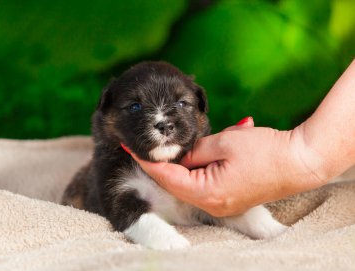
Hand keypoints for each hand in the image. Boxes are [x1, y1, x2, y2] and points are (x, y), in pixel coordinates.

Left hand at [129, 117, 325, 216]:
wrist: (300, 162)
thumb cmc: (264, 150)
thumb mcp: (223, 143)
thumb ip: (194, 150)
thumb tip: (178, 153)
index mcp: (207, 192)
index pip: (167, 176)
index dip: (148, 160)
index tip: (132, 147)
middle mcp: (212, 204)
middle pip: (177, 182)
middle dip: (164, 162)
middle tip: (150, 143)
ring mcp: (221, 204)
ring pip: (190, 184)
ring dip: (181, 165)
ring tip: (174, 147)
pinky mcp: (229, 199)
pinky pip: (204, 185)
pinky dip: (196, 170)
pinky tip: (197, 155)